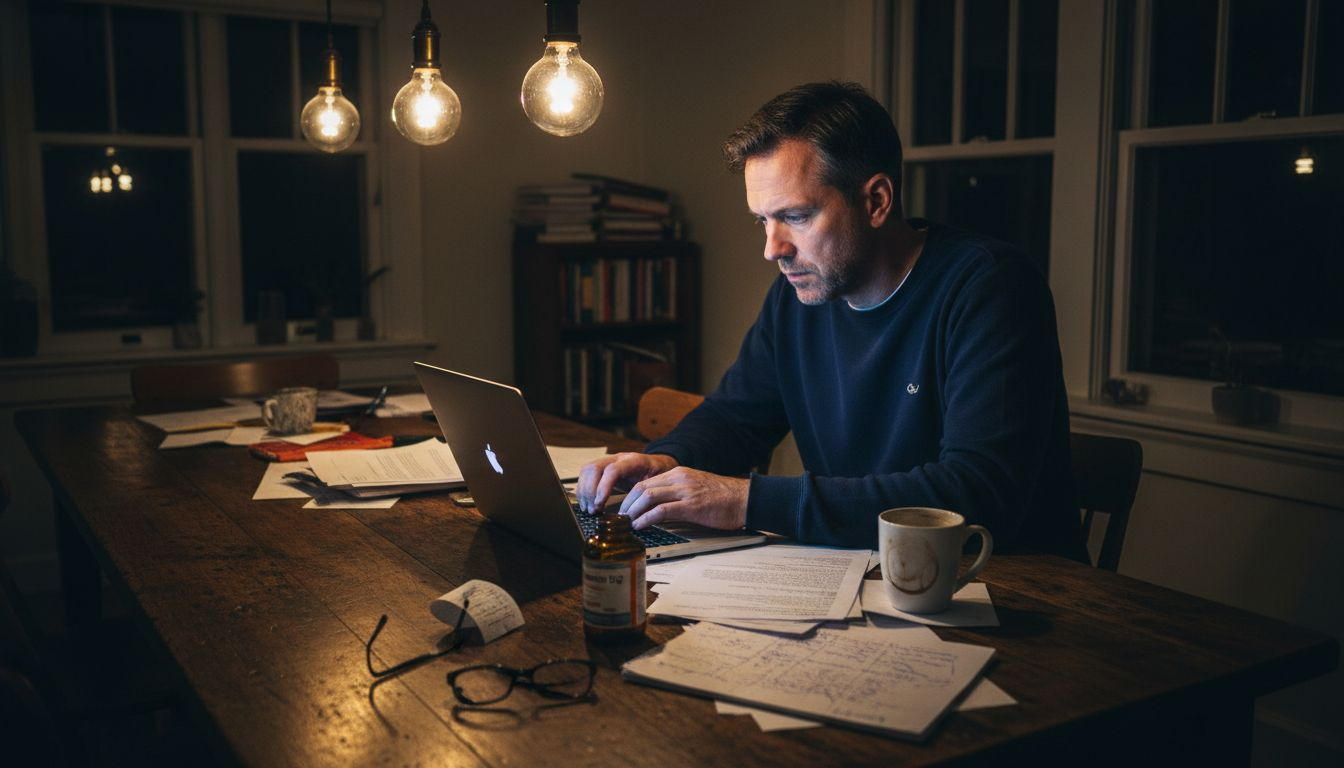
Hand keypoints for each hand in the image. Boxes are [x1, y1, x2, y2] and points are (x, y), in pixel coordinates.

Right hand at [576, 452, 677, 513]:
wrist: (659, 464)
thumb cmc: (660, 475)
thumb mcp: (659, 484)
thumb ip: (649, 495)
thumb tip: (639, 514)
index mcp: (634, 460)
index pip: (613, 470)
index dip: (603, 487)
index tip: (600, 504)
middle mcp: (618, 457)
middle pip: (595, 468)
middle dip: (590, 491)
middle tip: (593, 510)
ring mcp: (609, 460)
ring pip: (587, 469)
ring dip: (584, 491)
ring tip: (589, 509)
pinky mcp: (603, 467)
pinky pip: (586, 474)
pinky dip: (583, 489)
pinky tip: (587, 503)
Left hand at [618, 467, 747, 531]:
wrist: (744, 499)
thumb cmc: (721, 498)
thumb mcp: (694, 489)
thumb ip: (675, 493)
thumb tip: (655, 508)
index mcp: (678, 473)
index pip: (645, 482)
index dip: (629, 497)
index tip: (623, 510)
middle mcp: (679, 479)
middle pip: (641, 487)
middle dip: (626, 504)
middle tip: (620, 519)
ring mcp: (685, 491)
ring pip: (648, 496)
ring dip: (633, 511)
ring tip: (627, 523)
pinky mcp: (692, 506)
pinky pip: (661, 510)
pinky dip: (646, 519)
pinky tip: (640, 526)